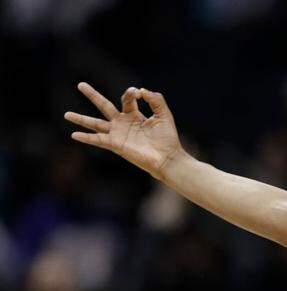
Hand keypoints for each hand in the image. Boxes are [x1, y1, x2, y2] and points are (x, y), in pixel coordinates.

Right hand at [65, 83, 185, 178]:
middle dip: (93, 95)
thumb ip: (156, 99)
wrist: (167, 157)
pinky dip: (86, 137)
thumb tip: (142, 90)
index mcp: (134, 115)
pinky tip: (74, 134)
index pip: (126, 98)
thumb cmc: (167, 138)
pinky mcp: (116, 144)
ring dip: (81, 119)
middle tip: (80, 84)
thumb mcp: (164, 114)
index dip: (131, 93)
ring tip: (66, 114)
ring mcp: (117, 134)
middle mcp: (123, 123)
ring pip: (95, 123)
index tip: (139, 93)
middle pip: (104, 106)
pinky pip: (98, 140)